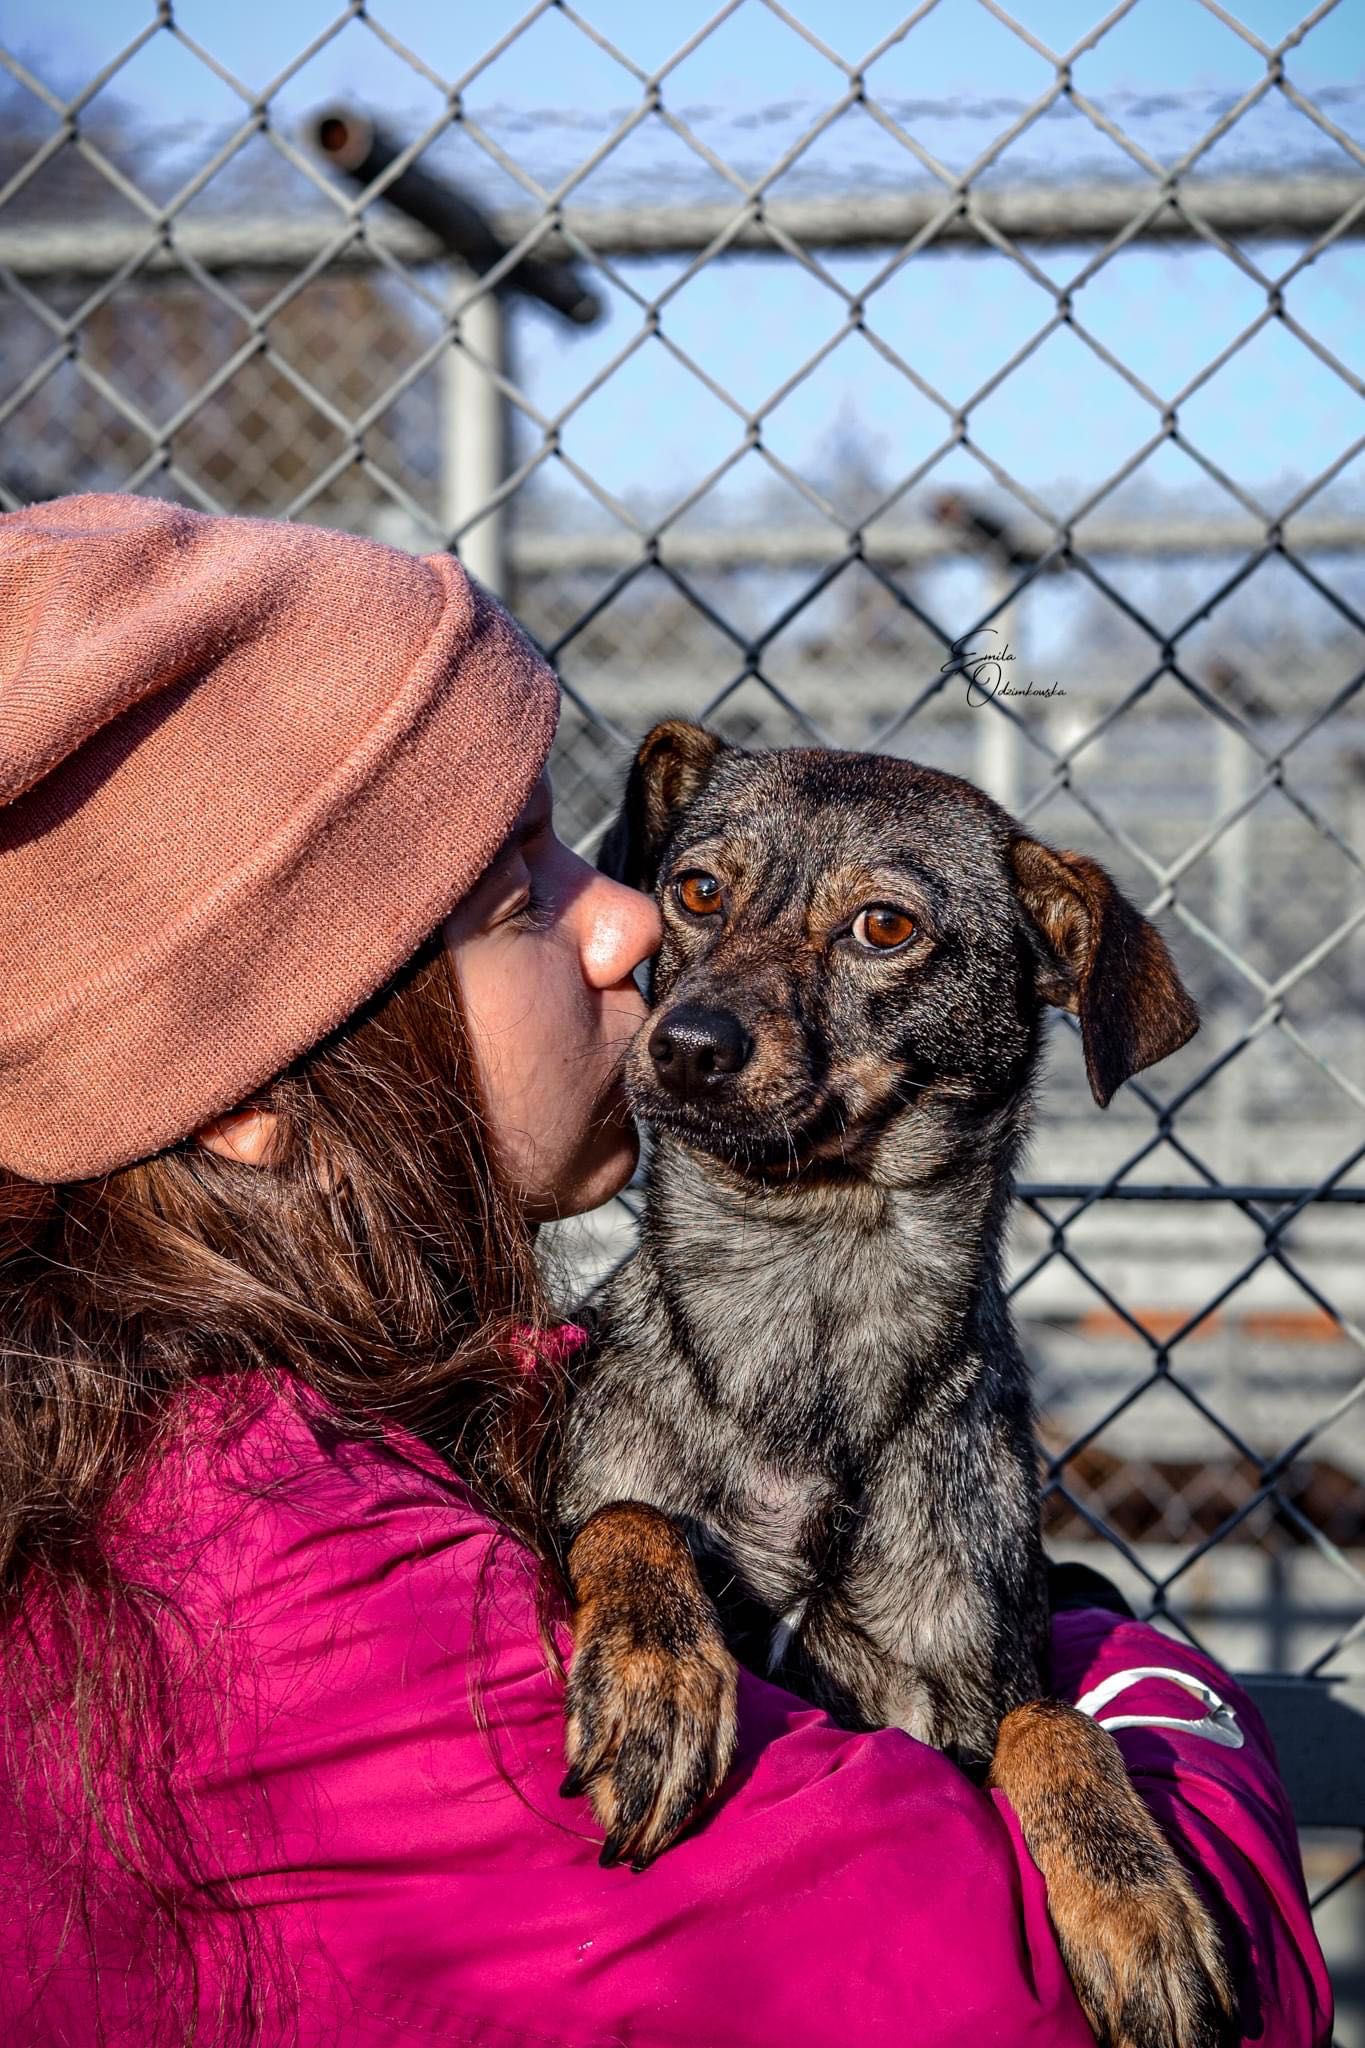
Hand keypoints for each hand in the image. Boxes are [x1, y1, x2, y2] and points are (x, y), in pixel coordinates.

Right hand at [561, 1502, 738, 1870]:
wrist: (636, 1558)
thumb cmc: (677, 1624)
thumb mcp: (714, 1663)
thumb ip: (714, 1720)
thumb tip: (705, 1792)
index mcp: (716, 1683)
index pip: (704, 1765)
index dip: (681, 1814)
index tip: (662, 1848)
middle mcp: (682, 1678)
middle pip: (668, 1768)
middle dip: (648, 1823)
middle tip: (628, 1859)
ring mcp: (640, 1668)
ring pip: (632, 1753)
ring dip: (616, 1803)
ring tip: (604, 1838)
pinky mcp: (602, 1656)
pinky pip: (594, 1719)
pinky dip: (585, 1758)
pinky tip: (575, 1788)